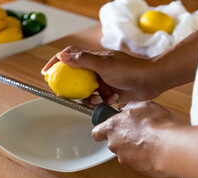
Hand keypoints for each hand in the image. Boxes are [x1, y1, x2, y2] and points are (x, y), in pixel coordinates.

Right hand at [42, 45, 166, 104]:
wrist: (151, 81)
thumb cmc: (130, 69)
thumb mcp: (104, 64)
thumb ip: (83, 60)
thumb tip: (62, 56)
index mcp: (93, 58)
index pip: (69, 56)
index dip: (55, 62)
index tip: (45, 72)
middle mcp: (96, 69)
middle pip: (75, 77)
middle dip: (71, 87)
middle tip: (67, 95)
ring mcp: (103, 81)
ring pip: (86, 91)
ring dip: (88, 97)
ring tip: (98, 99)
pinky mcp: (110, 92)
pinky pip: (97, 99)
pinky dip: (99, 102)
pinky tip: (108, 101)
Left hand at [92, 100, 177, 177]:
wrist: (169, 148)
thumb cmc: (156, 126)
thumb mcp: (144, 106)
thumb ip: (130, 107)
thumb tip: (126, 108)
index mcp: (112, 127)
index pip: (97, 132)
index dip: (102, 130)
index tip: (108, 128)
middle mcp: (114, 144)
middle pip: (114, 142)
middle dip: (124, 137)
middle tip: (139, 131)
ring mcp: (124, 158)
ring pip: (126, 152)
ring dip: (135, 147)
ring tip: (151, 140)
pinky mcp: (136, 169)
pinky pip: (137, 161)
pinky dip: (144, 157)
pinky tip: (156, 150)